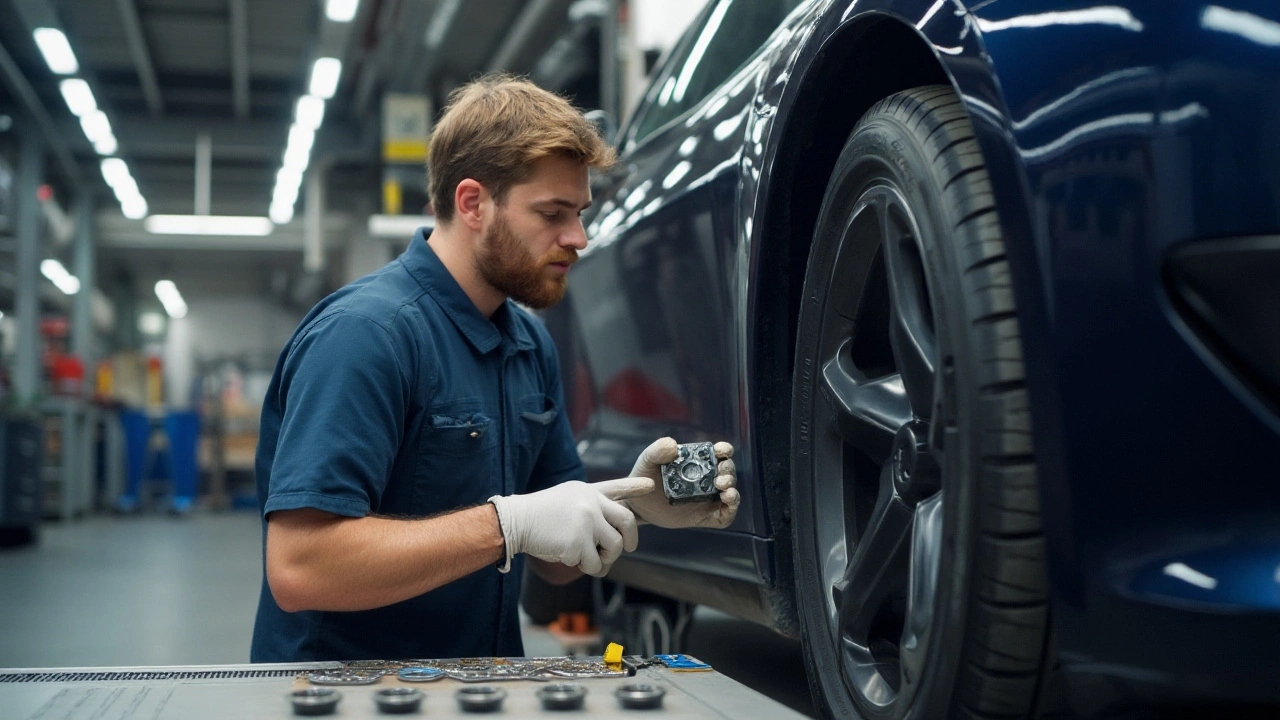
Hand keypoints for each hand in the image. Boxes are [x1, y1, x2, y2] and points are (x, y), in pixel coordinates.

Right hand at [489, 479, 650, 576]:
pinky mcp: (578, 543)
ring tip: (590, 558)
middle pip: (627, 521)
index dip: (634, 487)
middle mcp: (591, 504)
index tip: (650, 486)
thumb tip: (611, 529)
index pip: (616, 488)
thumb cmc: (538, 514)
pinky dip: (586, 567)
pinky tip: (571, 559)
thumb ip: (589, 507)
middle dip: (630, 539)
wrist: (515, 521)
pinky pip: (593, 563)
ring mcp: (586, 523)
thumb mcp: (566, 499)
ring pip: (614, 547)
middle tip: (628, 548)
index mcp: (587, 491)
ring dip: (605, 558)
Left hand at [622, 438, 739, 528]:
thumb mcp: (647, 461)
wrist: (637, 505)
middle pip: (728, 471)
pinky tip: (726, 502)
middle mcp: (707, 478)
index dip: (725, 450)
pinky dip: (731, 510)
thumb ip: (656, 450)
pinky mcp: (706, 517)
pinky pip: (725, 515)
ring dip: (732, 489)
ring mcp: (708, 498)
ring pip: (731, 492)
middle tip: (719, 478)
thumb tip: (673, 445)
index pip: (719, 452)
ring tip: (723, 489)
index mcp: (698, 461)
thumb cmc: (643, 478)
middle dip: (728, 472)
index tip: (722, 451)